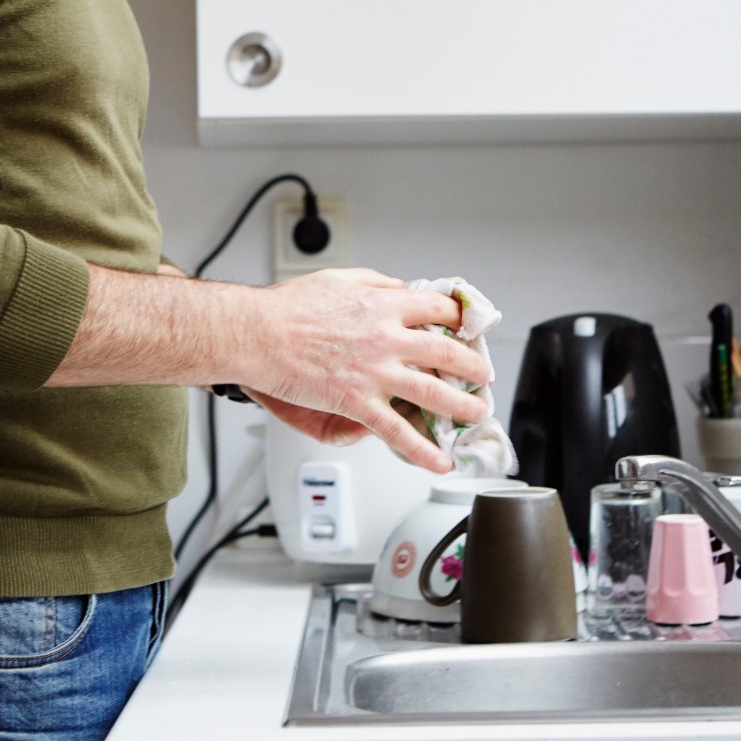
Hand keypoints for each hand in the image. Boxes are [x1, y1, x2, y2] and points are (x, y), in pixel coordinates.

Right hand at [234, 268, 493, 472]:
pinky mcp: (357, 402)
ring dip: (462, 406)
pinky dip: (421, 450)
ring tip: (476, 413)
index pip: (438, 310)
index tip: (465, 330)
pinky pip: (397, 431)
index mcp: (384, 305)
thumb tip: (398, 288)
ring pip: (433, 393)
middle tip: (483, 376)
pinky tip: (439, 461)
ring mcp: (375, 373)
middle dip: (472, 367)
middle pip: (447, 353)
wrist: (257, 334)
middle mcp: (387, 338)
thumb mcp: (339, 279)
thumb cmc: (288, 307)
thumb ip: (375, 284)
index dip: (458, 321)